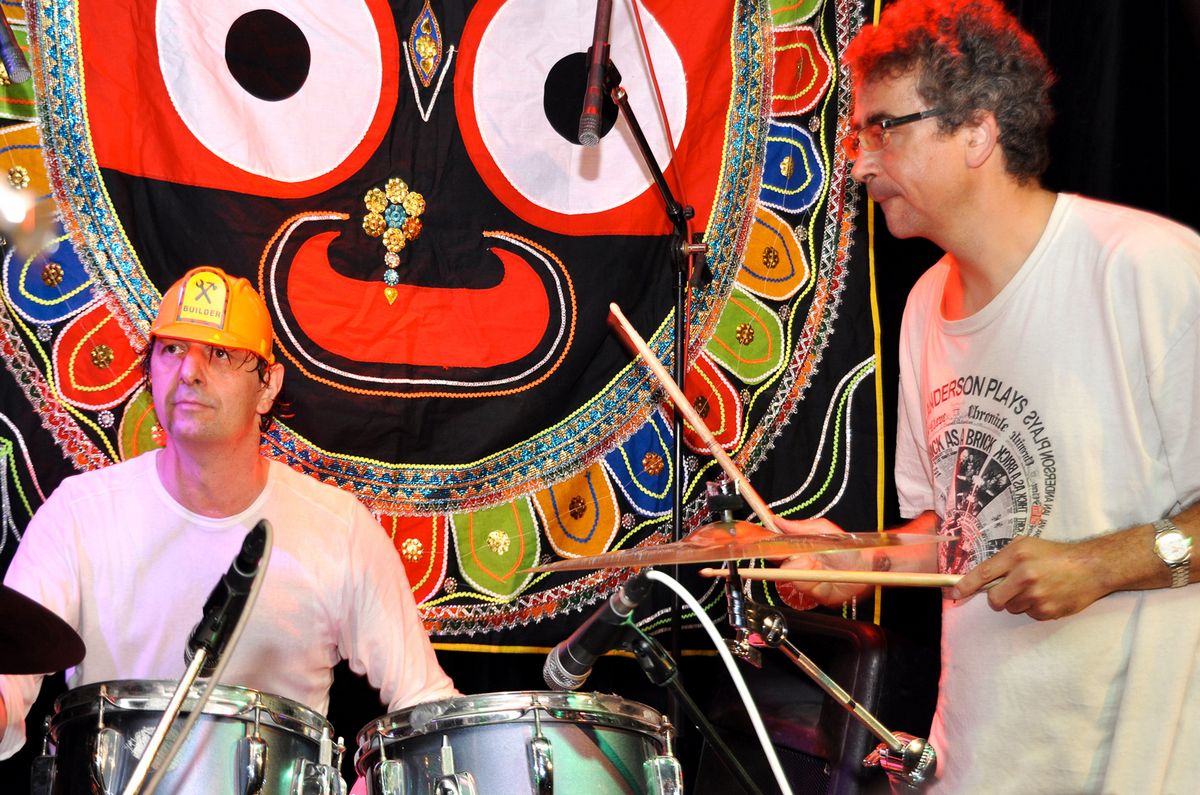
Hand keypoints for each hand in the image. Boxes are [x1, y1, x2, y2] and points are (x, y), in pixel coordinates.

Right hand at [775, 517, 871, 608]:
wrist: (868, 566)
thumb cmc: (849, 548)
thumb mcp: (824, 531)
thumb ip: (801, 527)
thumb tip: (778, 521)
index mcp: (799, 550)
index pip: (776, 551)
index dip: (769, 550)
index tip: (767, 549)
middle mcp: (801, 566)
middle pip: (782, 568)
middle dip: (794, 562)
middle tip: (808, 558)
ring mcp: (808, 581)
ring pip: (795, 580)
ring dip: (808, 572)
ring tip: (821, 565)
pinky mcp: (818, 595)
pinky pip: (810, 590)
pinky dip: (819, 583)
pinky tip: (827, 577)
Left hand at [949, 535, 1110, 619]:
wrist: (1091, 567)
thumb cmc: (1055, 554)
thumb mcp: (1026, 546)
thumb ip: (1002, 560)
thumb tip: (980, 578)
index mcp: (1017, 555)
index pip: (983, 574)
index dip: (965, 586)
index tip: (954, 594)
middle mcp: (1025, 576)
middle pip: (994, 599)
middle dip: (997, 598)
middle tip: (1009, 590)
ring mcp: (1037, 595)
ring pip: (1012, 608)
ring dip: (1019, 601)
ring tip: (1037, 588)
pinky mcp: (1048, 610)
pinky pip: (1029, 614)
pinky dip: (1034, 608)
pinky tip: (1047, 595)